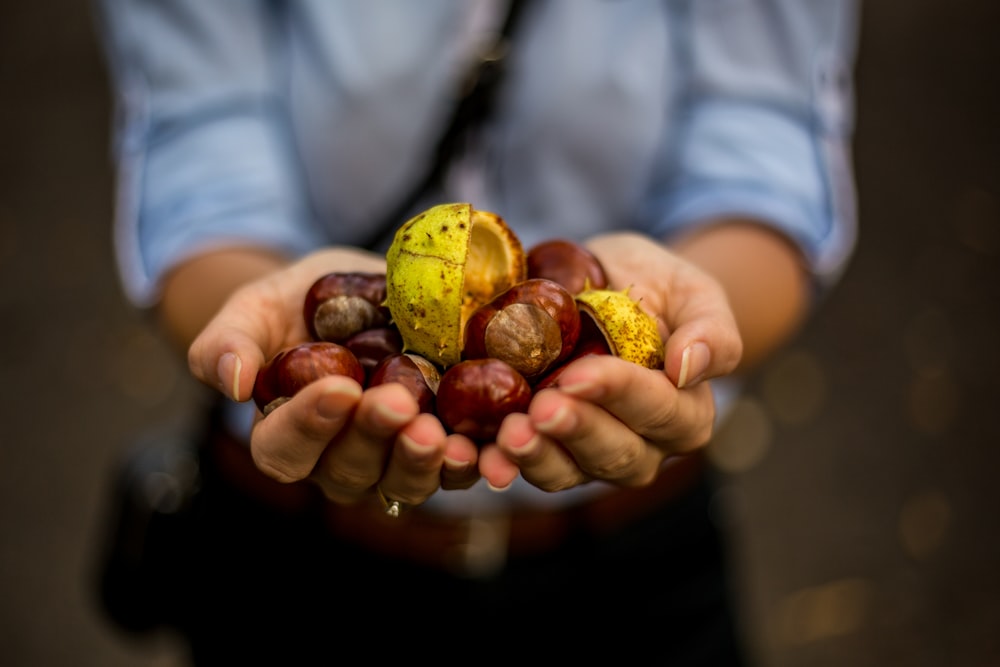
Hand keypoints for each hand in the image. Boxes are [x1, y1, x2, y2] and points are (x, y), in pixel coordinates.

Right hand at [187, 247, 480, 506]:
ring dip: (421, 462)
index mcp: (286, 436)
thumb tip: (230, 381)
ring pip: (403, 482)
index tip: (338, 386)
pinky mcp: (440, 447)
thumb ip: (229, 341)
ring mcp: (391, 462)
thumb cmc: (299, 304)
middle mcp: (337, 462)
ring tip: (438, 432)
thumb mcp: (257, 308)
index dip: (310, 425)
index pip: (285, 449)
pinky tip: (490, 445)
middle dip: (374, 438)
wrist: (364, 291)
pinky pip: (455, 469)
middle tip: (397, 404)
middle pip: (350, 472)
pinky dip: (473, 462)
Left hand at [479, 232, 742, 490]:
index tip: (579, 374)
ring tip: (508, 437)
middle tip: (539, 410)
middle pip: (616, 454)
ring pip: (570, 472)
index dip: (620, 395)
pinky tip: (483, 457)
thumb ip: (710, 328)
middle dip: (575, 431)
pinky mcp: (548, 452)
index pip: (660, 411)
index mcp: (686, 412)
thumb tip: (689, 366)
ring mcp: (592, 456)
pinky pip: (529, 468)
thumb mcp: (692, 290)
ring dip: (537, 457)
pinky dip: (504, 465)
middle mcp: (644, 446)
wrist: (606, 286)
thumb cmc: (656, 287)